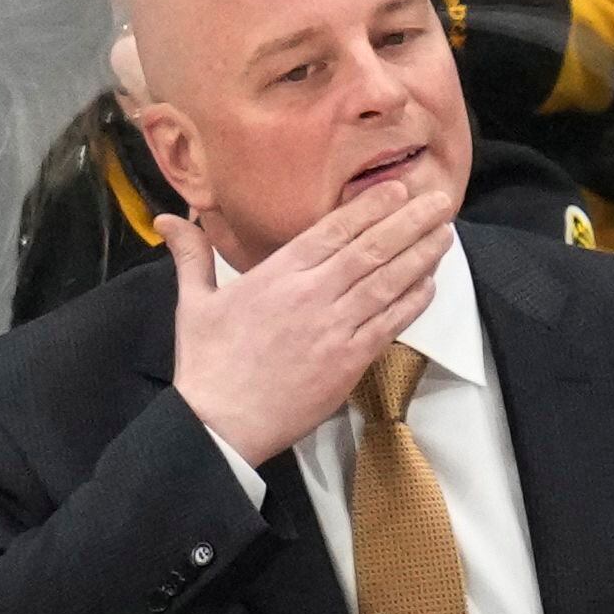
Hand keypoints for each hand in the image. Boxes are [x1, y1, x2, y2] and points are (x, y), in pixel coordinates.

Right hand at [162, 184, 455, 466]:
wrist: (220, 424)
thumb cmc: (207, 365)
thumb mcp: (194, 303)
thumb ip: (191, 256)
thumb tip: (168, 219)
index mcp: (277, 275)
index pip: (333, 230)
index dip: (370, 207)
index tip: (398, 190)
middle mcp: (311, 294)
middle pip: (370, 249)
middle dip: (409, 221)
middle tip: (440, 200)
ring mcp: (334, 328)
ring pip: (386, 282)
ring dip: (420, 255)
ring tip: (444, 233)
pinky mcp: (348, 362)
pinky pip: (389, 324)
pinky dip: (412, 302)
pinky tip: (430, 284)